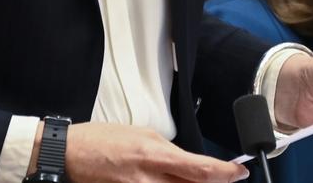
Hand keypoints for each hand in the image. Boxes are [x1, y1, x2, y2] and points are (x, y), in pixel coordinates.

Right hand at [62, 122, 247, 182]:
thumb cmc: (103, 140)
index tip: (240, 172)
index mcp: (153, 153)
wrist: (73, 154)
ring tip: (182, 176)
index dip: (225, 174)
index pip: (200, 169)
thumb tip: (188, 164)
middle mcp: (149, 179)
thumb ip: (167, 152)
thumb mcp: (141, 134)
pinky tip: (168, 182)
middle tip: (224, 178)